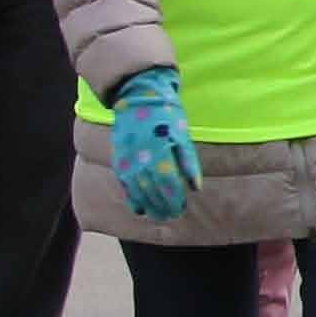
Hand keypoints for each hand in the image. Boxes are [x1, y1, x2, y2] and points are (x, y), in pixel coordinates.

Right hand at [109, 68, 198, 222]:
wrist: (138, 99)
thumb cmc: (167, 117)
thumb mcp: (183, 136)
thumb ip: (189, 163)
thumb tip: (196, 188)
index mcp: (160, 154)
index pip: (167, 184)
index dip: (174, 199)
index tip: (180, 210)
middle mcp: (141, 160)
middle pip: (151, 191)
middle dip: (161, 206)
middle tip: (171, 217)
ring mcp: (127, 161)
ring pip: (137, 190)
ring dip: (147, 206)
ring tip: (156, 216)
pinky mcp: (119, 159)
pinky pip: (125, 184)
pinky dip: (131, 197)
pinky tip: (138, 208)